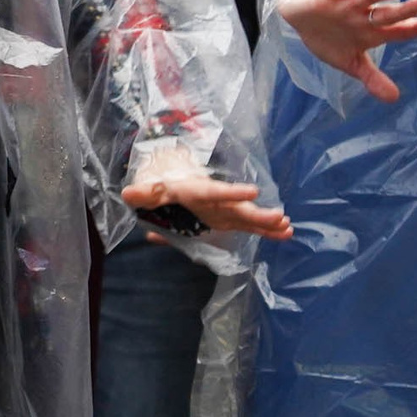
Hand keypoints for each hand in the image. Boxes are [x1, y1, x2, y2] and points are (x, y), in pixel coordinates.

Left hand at [122, 145, 292, 239]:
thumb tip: (128, 194)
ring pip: (248, 217)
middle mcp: (216, 201)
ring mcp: (225, 211)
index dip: (233, 192)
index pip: (216, 191)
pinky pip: (249, 226)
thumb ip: (144, 193)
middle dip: (257, 213)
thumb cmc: (162, 187)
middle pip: (238, 207)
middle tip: (280, 217)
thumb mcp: (152, 190)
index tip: (253, 191)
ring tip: (287, 228)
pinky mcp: (229, 220)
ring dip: (266, 223)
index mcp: (198, 191)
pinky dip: (266, 231)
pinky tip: (285, 234)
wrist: (171, 182)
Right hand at [271, 0, 416, 101]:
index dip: (416, 27)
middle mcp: (363, 17)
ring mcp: (347, 4)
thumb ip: (372, 78)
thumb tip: (394, 99)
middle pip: (387, 13)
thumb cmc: (328, 38)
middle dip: (405, 9)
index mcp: (371, 34)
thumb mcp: (349, 62)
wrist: (298, 18)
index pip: (398, 31)